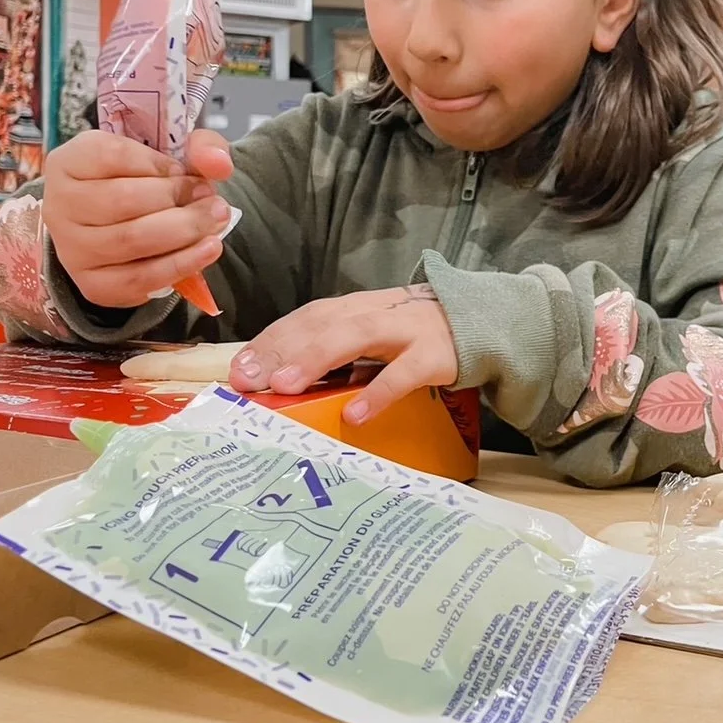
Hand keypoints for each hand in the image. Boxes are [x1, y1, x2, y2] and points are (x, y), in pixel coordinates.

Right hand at [42, 129, 233, 308]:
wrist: (124, 226)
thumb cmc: (144, 182)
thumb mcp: (169, 151)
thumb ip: (200, 146)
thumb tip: (219, 163)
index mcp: (70, 160)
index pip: (113, 155)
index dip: (159, 165)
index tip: (187, 172)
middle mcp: (60, 204)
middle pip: (123, 201)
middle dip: (178, 199)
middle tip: (212, 199)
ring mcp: (72, 248)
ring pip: (131, 240)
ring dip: (184, 231)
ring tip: (215, 220)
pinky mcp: (93, 284)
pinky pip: (139, 278)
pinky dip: (180, 264)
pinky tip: (207, 250)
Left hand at [228, 285, 458, 424]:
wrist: (482, 323)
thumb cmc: (416, 337)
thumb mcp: (374, 336)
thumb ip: (336, 352)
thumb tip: (281, 381)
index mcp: (357, 308)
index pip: (307, 317)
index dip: (272, 339)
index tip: (239, 368)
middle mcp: (376, 312)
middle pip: (323, 322)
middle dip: (283, 348)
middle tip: (249, 379)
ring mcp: (407, 331)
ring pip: (357, 335)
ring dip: (317, 358)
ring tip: (285, 385)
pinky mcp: (436, 356)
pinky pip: (404, 373)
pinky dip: (378, 392)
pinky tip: (354, 414)